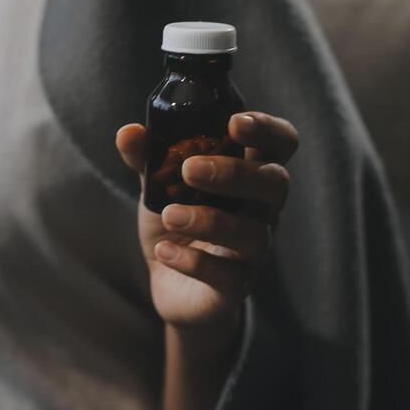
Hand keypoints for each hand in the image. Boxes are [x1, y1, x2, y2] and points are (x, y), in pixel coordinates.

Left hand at [116, 112, 296, 331]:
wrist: (169, 282)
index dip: (267, 129)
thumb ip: (147, 159)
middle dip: (235, 173)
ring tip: (168, 215)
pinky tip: (164, 251)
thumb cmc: (177, 220)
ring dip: (210, 220)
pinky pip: (227, 276)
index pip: (281, 143)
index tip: (234, 122)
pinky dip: (193, 261)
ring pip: (253, 234)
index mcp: (250, 174)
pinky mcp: (236, 287)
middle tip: (190, 170)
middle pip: (275, 184)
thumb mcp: (158, 185)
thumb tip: (128, 132)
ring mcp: (254, 250)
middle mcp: (262, 210)